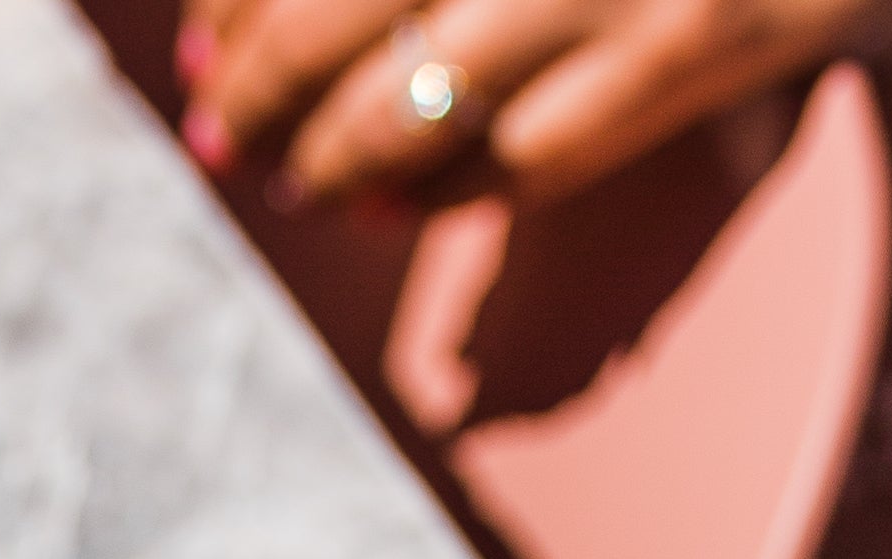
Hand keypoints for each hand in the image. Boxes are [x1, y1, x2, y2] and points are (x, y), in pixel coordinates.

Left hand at [179, 0, 861, 210]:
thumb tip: (249, 27)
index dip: (241, 5)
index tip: (202, 45)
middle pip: (339, 12)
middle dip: (259, 90)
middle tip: (221, 131)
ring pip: (414, 100)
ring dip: (329, 159)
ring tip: (295, 178)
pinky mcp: (689, 50)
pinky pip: (524, 160)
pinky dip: (433, 194)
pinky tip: (380, 205)